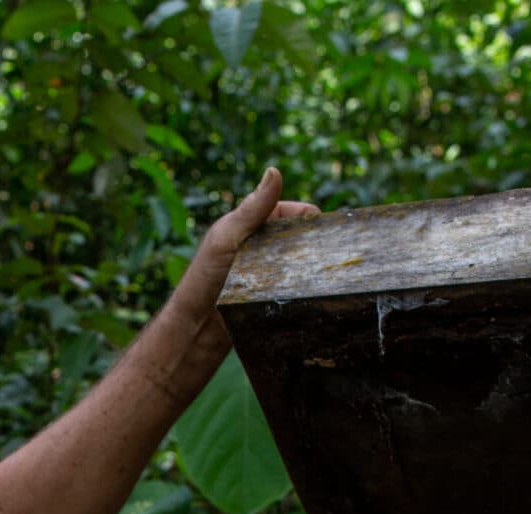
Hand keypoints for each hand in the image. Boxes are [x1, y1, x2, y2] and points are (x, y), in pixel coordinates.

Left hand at [171, 167, 320, 318]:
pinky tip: (319, 291)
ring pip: (302, 262)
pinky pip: (296, 286)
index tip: (325, 230)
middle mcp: (264, 245)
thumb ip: (252, 208)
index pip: (292, 212)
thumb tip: (274, 170)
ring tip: (330, 273)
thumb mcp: (228, 236)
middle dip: (316, 243)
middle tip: (332, 254)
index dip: (310, 219)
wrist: (198, 326)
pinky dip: (306, 286)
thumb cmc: (206, 277)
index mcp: (254, 223)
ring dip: (314, 266)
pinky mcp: (273, 294)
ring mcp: (270, 270)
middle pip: (301, 237)